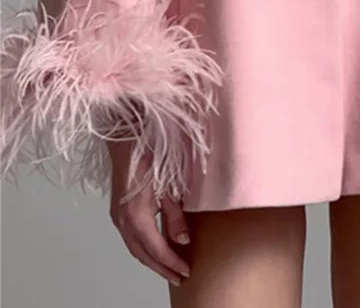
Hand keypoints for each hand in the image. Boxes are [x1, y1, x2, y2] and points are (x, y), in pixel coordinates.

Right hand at [107, 140, 191, 287]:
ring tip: (169, 268)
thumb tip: (182, 240)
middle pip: (143, 254)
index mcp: (136, 214)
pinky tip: (154, 249)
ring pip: (135, 248)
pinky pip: (131, 237)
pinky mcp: (118, 210)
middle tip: (180, 277)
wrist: (125, 136)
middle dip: (161, 268)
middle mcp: (123, 220)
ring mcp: (117, 216)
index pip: (156, 248)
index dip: (171, 262)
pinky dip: (144, 248)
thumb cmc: (148, 152)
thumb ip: (174, 214)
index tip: (186, 271)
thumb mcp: (168, 183)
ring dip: (152, 260)